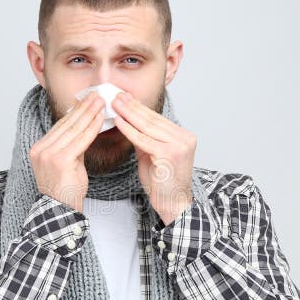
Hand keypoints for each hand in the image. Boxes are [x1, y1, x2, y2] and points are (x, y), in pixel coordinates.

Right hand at [29, 92, 105, 212]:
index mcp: (39, 148)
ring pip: (74, 129)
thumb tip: (84, 128)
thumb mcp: (67, 163)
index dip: (75, 111)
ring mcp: (48, 154)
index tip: (87, 100)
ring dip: (89, 113)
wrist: (60, 210)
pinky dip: (92, 127)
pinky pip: (81, 140)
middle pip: (66, 124)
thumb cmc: (65, 190)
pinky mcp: (60, 160)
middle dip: (83, 108)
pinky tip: (100, 118)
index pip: (60, 126)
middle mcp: (41, 149)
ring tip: (101, 102)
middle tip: (96, 95)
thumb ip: (73, 146)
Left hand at [111, 91, 196, 225]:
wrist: (173, 204)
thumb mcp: (152, 155)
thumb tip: (130, 123)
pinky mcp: (169, 154)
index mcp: (183, 136)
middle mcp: (184, 138)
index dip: (139, 107)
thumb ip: (144, 139)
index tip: (125, 97)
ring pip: (148, 126)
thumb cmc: (162, 184)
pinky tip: (118, 121)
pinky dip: (129, 130)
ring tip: (115, 104)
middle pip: (152, 120)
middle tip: (117, 95)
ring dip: (129, 113)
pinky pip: (143, 139)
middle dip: (132, 106)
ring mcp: (179, 145)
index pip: (157, 119)